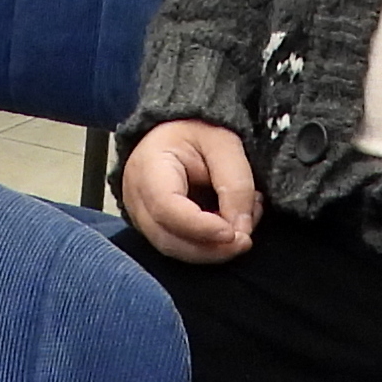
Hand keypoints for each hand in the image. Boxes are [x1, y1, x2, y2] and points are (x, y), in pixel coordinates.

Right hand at [120, 120, 259, 263]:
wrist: (178, 131)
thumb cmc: (197, 131)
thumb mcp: (223, 144)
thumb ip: (235, 184)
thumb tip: (242, 229)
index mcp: (148, 166)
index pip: (167, 208)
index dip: (201, 228)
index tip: (233, 233)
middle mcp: (136, 196)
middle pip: (168, 239)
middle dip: (211, 249)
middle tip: (245, 241)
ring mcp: (140, 215)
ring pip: (174, 249)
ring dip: (212, 250)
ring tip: (242, 229)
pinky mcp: (154, 227)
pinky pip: (179, 246)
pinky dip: (207, 246)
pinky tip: (228, 228)